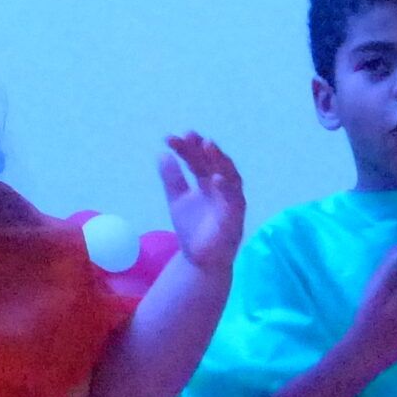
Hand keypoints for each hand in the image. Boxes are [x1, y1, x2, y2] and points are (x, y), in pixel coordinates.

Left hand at [158, 132, 244, 269]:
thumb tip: (162, 154)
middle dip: (204, 148)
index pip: (197, 160)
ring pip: (229, 176)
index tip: (169, 138)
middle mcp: (222, 188)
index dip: (185, 148)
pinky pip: (233, 201)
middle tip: (191, 134)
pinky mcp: (235, 219)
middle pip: (214, 164)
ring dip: (220, 160)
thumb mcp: (177, 200)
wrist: (199, 261)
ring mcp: (230, 202)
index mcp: (208, 182)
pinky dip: (226, 189)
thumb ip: (172, 179)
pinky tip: (215, 178)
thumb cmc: (193, 228)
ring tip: (208, 145)